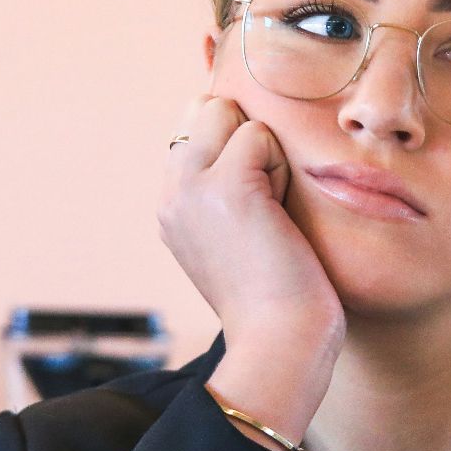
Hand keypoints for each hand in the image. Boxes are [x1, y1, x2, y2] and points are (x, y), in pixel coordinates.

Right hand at [160, 94, 343, 446]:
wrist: (279, 343)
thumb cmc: (278, 297)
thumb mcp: (237, 236)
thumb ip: (227, 189)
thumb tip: (251, 137)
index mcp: (171, 205)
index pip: (195, 125)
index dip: (237, 145)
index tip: (256, 204)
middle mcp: (170, 192)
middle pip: (206, 107)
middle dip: (247, 139)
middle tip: (266, 203)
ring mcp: (190, 187)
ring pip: (230, 113)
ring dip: (267, 154)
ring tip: (271, 212)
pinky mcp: (224, 186)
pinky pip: (259, 135)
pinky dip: (280, 167)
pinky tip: (277, 215)